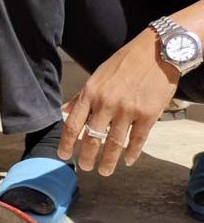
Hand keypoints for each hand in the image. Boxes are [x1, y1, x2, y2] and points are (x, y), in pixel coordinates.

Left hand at [58, 29, 179, 175]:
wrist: (158, 51)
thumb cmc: (125, 62)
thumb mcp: (97, 75)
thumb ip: (81, 95)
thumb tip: (64, 110)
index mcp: (91, 93)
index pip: (73, 125)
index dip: (66, 143)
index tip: (64, 156)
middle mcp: (107, 103)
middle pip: (92, 138)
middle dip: (87, 157)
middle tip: (85, 167)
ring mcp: (128, 110)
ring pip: (114, 143)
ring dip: (108, 160)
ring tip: (105, 171)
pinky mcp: (149, 114)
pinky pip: (138, 139)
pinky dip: (132, 153)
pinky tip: (127, 160)